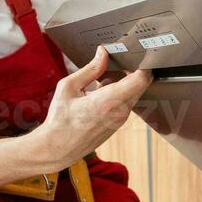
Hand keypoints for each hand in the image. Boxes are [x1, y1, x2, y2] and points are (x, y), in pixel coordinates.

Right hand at [30, 47, 152, 169]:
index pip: (141, 79)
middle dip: (133, 71)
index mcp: (109, 100)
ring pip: (133, 93)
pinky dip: (119, 94)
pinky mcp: (118, 124)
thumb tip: (103, 53)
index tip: (136, 55)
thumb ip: (90, 69)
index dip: (142, 64)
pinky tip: (100, 92)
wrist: (58, 149)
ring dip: (124, 83)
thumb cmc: (60, 120)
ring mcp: (121, 119)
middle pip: (140, 85)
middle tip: (117, 61)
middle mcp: (120, 111)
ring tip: (103, 79)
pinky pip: (126, 103)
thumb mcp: (69, 87)